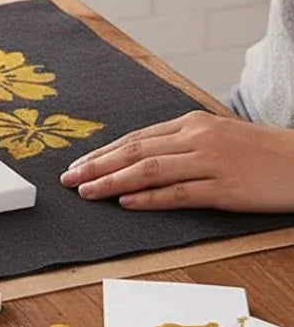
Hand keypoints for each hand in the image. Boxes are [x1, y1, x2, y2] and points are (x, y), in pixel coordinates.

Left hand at [59, 110, 293, 212]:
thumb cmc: (259, 152)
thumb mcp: (216, 136)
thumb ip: (180, 143)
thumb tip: (140, 157)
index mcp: (191, 124)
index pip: (136, 138)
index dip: (103, 152)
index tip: (78, 163)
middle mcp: (196, 139)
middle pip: (135, 151)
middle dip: (97, 165)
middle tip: (68, 178)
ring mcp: (211, 163)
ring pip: (150, 170)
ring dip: (113, 181)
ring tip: (87, 191)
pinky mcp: (225, 188)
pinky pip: (179, 193)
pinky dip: (149, 198)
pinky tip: (126, 202)